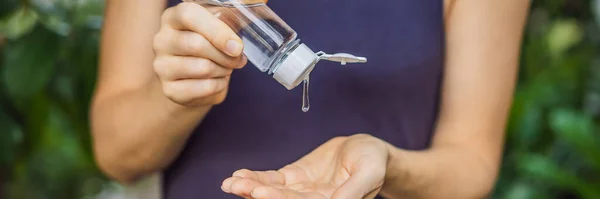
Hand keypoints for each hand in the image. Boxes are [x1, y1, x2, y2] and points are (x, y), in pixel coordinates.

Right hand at [152, 2, 246, 106]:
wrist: (193, 82)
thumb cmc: (209, 49)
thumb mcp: (218, 29)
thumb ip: (231, 17)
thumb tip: (258, 4)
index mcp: (173, 18)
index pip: (189, 15)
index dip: (216, 30)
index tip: (236, 46)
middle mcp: (161, 40)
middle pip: (197, 44)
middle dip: (226, 55)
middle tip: (237, 59)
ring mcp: (162, 66)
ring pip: (202, 68)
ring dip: (224, 70)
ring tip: (225, 68)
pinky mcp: (169, 89)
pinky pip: (203, 88)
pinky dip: (218, 85)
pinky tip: (218, 81)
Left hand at [221, 134, 388, 198]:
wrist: (367, 150)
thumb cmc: (373, 161)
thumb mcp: (369, 173)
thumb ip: (353, 191)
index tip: (259, 192)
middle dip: (258, 194)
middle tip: (237, 187)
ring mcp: (300, 191)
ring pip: (272, 192)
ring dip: (251, 188)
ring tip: (231, 183)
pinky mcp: (293, 178)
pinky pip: (271, 180)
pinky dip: (255, 178)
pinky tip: (238, 176)